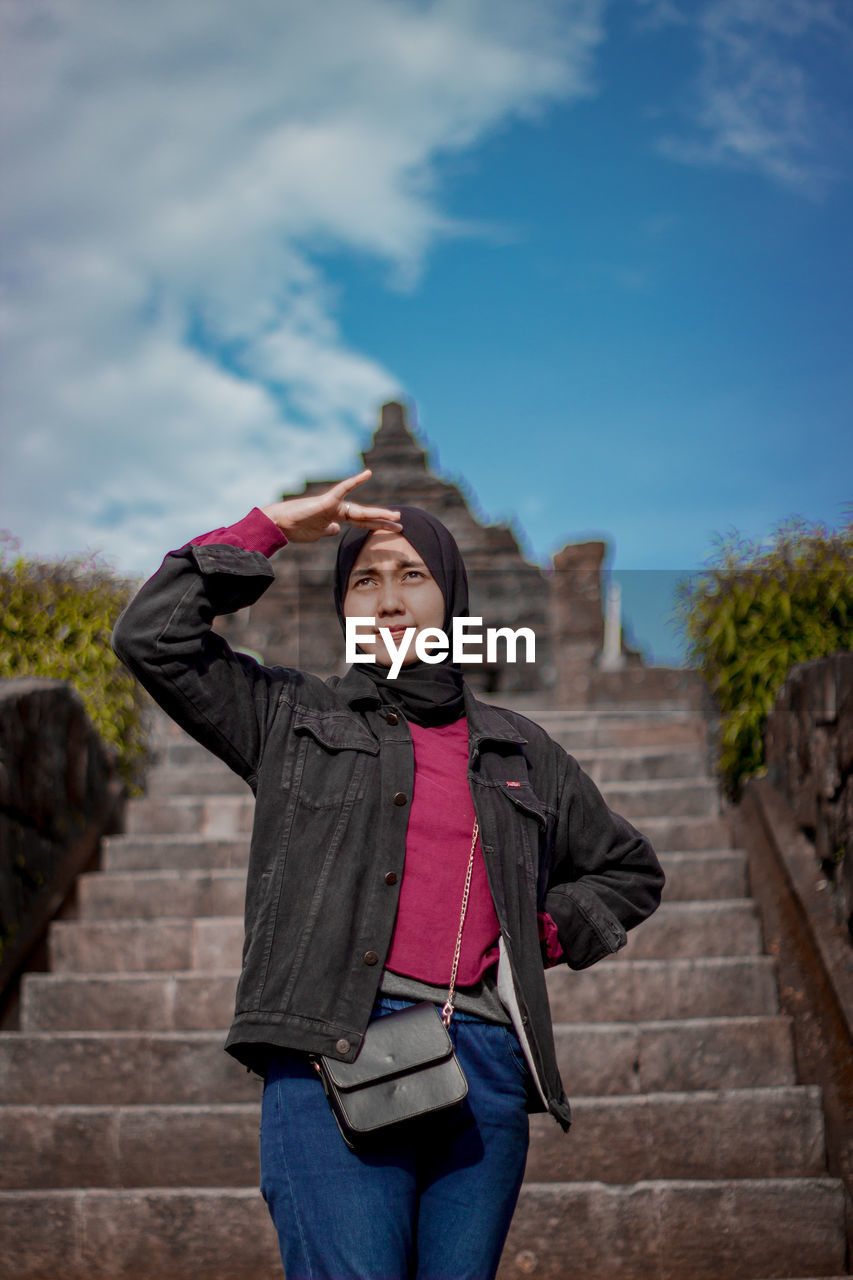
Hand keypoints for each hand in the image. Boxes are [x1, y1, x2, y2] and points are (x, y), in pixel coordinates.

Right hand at [261, 470, 401, 542]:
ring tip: (395, 516)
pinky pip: (342, 490)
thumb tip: (337, 530)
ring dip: (378, 514)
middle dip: (383, 521)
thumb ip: (328, 530)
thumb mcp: (316, 534)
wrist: (278, 524)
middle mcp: (336, 511)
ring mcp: (332, 506)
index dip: (376, 525)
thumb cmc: (294, 528)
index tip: (392, 529)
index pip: (360, 522)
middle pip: (364, 516)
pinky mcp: (325, 502)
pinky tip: (367, 473)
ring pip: (359, 510)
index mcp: (335, 519)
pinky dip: (354, 481)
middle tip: (401, 522)